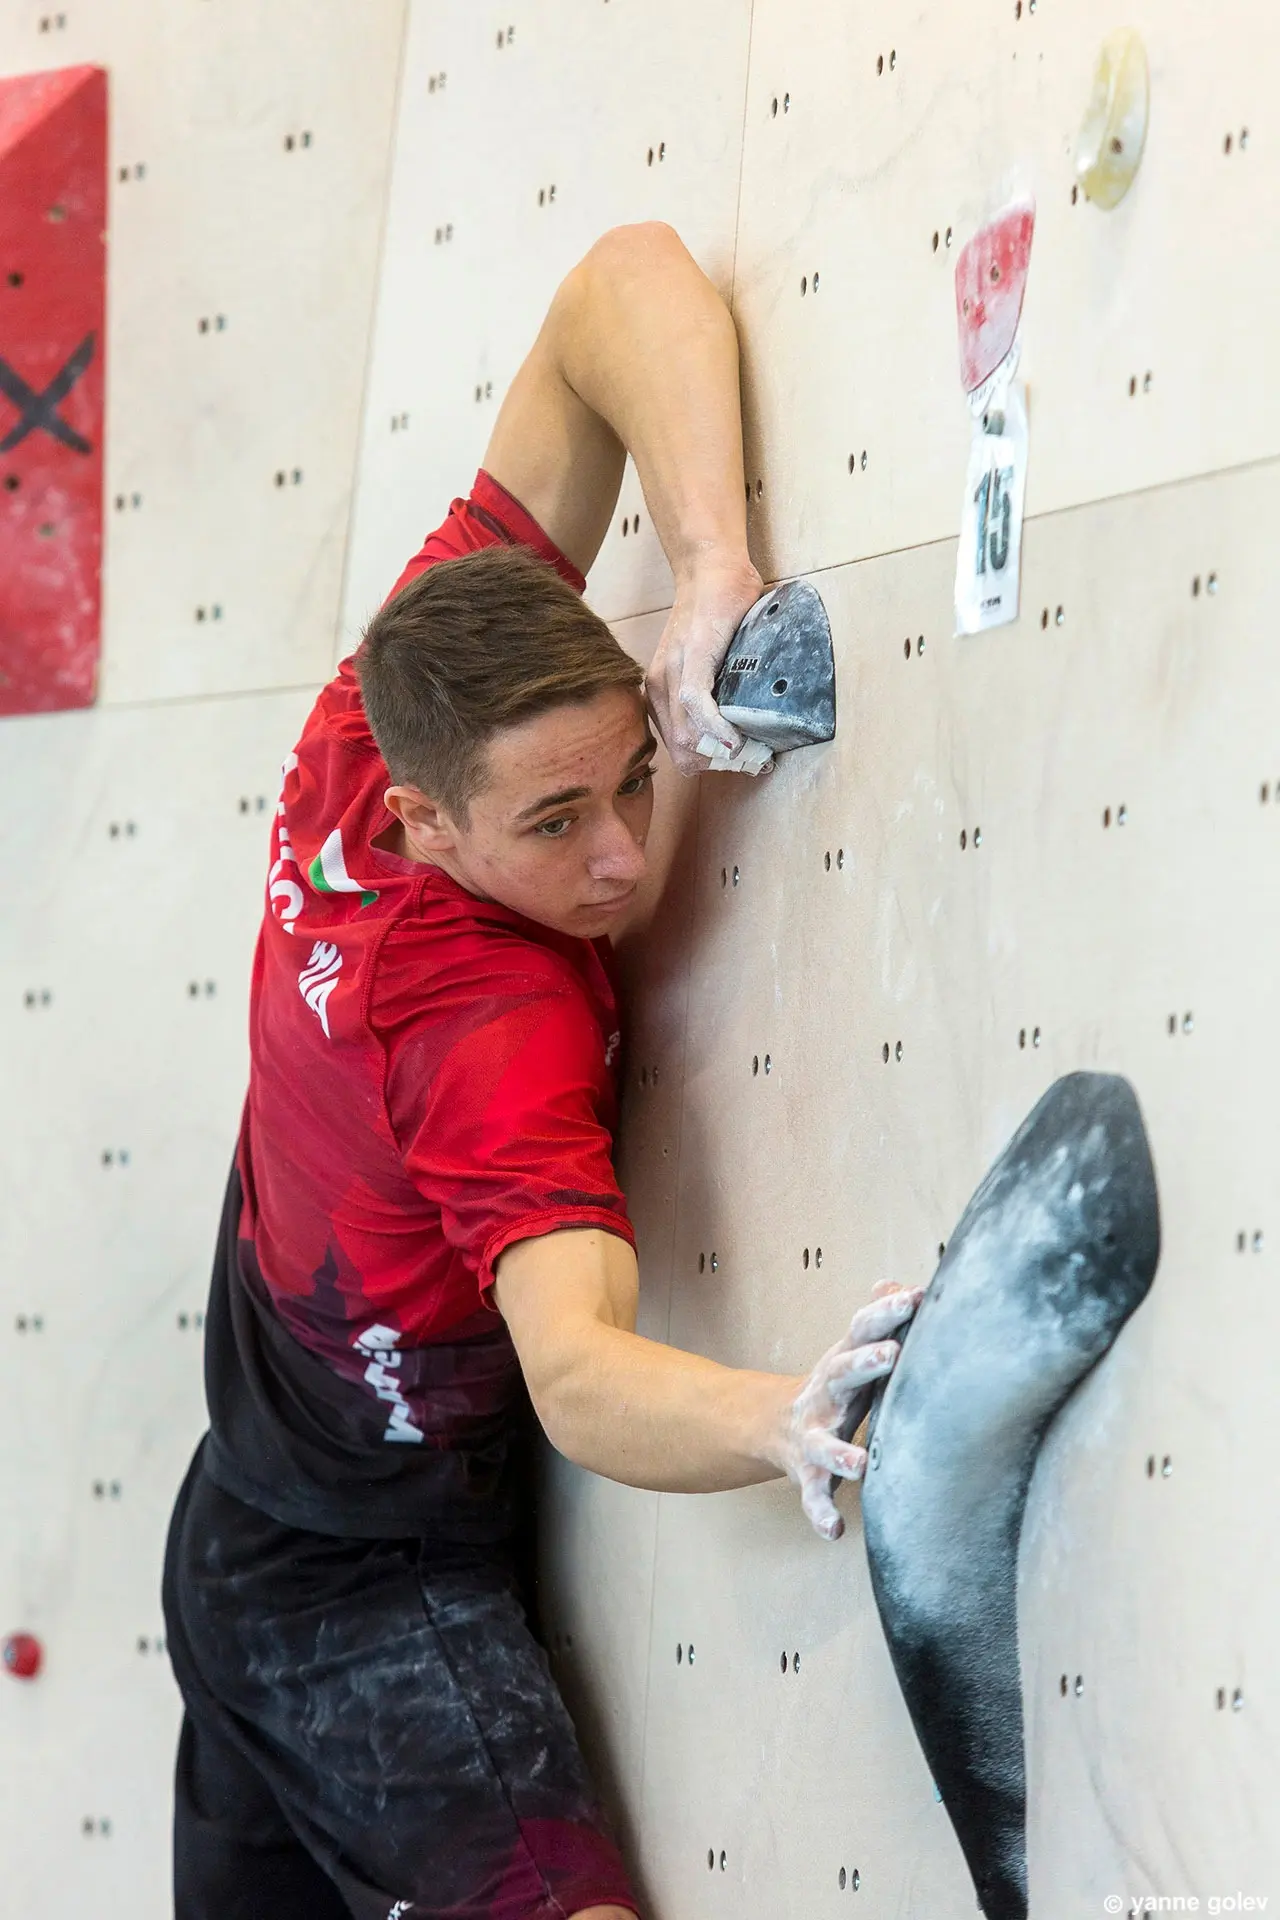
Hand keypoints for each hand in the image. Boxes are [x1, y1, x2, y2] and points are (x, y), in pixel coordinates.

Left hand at [645, 558, 764, 775]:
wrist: (711, 570)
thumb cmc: (715, 616)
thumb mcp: (704, 664)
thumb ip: (711, 694)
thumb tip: (736, 730)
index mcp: (661, 694)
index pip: (677, 750)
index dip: (706, 766)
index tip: (738, 765)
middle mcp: (660, 687)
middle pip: (682, 752)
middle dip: (717, 764)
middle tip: (751, 759)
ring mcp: (672, 672)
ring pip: (686, 737)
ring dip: (720, 751)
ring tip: (752, 749)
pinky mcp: (692, 656)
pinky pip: (697, 704)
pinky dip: (716, 727)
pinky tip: (735, 736)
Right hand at [776, 1280, 924, 1541]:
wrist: (775, 1426)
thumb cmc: (834, 1388)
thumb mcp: (850, 1351)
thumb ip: (876, 1321)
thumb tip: (900, 1282)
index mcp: (841, 1363)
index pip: (861, 1331)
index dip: (885, 1313)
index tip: (915, 1297)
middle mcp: (824, 1396)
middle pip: (840, 1374)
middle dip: (864, 1364)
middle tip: (892, 1354)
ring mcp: (813, 1436)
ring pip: (823, 1444)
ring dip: (841, 1453)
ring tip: (862, 1464)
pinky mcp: (807, 1475)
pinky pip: (812, 1497)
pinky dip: (820, 1514)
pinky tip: (833, 1531)